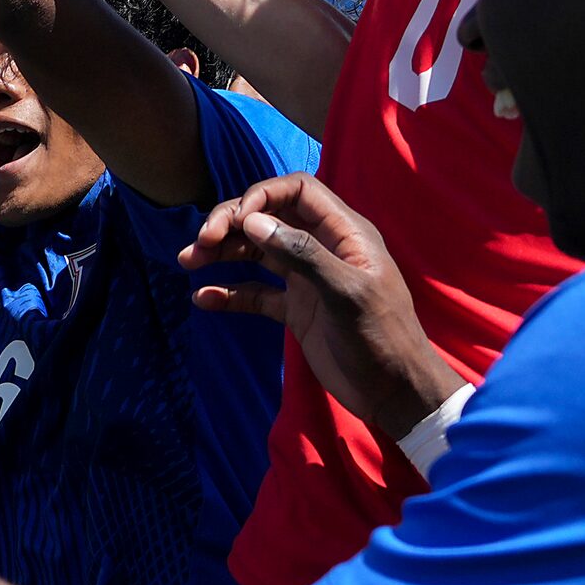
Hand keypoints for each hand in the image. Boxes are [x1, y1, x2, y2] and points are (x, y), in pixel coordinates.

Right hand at [182, 174, 466, 443]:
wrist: (396, 394)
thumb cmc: (380, 338)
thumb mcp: (347, 293)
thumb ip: (303, 254)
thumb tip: (253, 222)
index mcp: (344, 233)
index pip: (298, 191)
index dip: (263, 195)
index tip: (237, 220)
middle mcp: (322, 249)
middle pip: (269, 218)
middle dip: (231, 223)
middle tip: (200, 243)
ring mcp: (307, 279)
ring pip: (256, 251)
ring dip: (222, 253)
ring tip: (188, 263)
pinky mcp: (296, 310)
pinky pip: (256, 291)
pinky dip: (229, 292)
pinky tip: (203, 299)